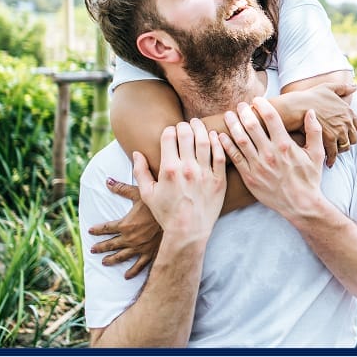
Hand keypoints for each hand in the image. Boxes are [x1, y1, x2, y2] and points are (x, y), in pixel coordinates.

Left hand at [88, 179, 163, 278]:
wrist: (176, 218)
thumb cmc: (157, 204)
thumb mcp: (139, 193)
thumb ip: (121, 188)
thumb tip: (107, 181)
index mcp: (125, 225)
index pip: (106, 228)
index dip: (97, 230)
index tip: (90, 231)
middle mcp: (129, 239)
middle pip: (111, 244)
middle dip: (100, 247)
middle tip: (92, 250)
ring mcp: (139, 248)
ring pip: (121, 256)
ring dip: (111, 259)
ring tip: (104, 262)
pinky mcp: (150, 253)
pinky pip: (139, 265)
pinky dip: (132, 271)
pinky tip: (126, 276)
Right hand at [133, 118, 226, 245]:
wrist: (188, 231)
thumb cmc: (166, 213)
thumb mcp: (147, 194)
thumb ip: (140, 172)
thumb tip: (136, 153)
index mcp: (168, 169)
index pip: (169, 136)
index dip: (169, 130)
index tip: (170, 132)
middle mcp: (187, 168)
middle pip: (187, 134)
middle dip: (184, 126)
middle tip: (184, 125)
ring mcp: (205, 173)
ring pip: (205, 140)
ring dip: (200, 128)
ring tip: (197, 124)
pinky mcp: (219, 180)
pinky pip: (220, 155)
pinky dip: (217, 142)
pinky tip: (213, 136)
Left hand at [219, 99, 325, 219]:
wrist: (300, 204)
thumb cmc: (309, 178)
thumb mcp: (317, 154)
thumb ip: (314, 131)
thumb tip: (310, 112)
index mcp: (285, 145)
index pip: (271, 118)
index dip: (262, 105)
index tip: (257, 99)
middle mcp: (270, 153)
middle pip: (252, 126)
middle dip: (244, 112)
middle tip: (240, 105)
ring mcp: (258, 166)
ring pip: (240, 140)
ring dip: (232, 124)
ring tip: (229, 115)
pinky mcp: (249, 177)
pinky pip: (234, 158)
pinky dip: (225, 145)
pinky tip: (220, 136)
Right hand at [304, 82, 356, 166]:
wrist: (298, 106)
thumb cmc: (311, 96)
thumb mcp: (329, 87)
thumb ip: (343, 87)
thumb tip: (355, 86)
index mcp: (348, 111)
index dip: (350, 130)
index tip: (344, 133)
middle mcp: (347, 122)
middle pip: (353, 138)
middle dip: (346, 142)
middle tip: (338, 146)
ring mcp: (339, 131)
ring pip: (345, 147)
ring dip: (339, 151)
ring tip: (333, 154)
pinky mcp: (330, 139)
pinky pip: (334, 153)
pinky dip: (332, 159)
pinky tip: (328, 162)